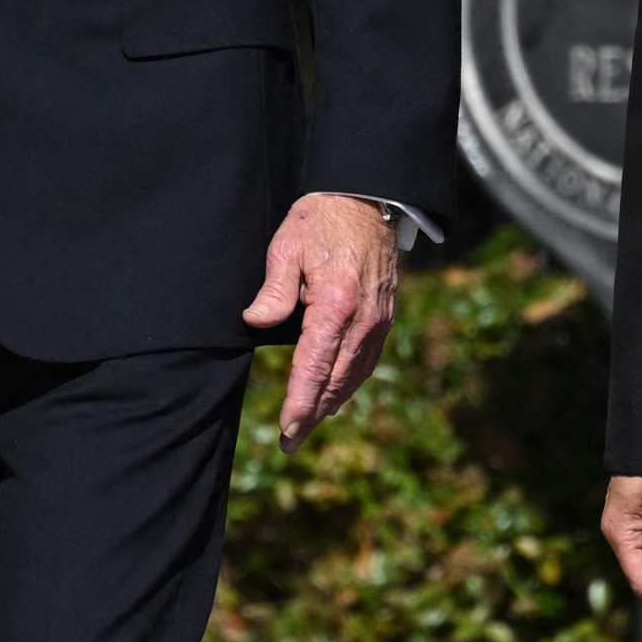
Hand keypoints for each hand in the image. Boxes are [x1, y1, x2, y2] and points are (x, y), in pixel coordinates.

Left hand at [241, 191, 400, 444]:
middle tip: (291, 441)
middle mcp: (363, 319)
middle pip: (336, 380)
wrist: (367, 199)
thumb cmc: (321, 219)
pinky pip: (367, 360)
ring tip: (309, 424)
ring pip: (355, 374)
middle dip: (313, 414)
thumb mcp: (287, 245)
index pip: (314, 367)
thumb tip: (256, 321)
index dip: (300, 402)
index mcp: (336, 304)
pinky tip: (335, 393)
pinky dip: (350, 382)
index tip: (287, 430)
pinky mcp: (385, 316)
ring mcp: (379, 320)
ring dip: (332, 402)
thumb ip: (274, 289)